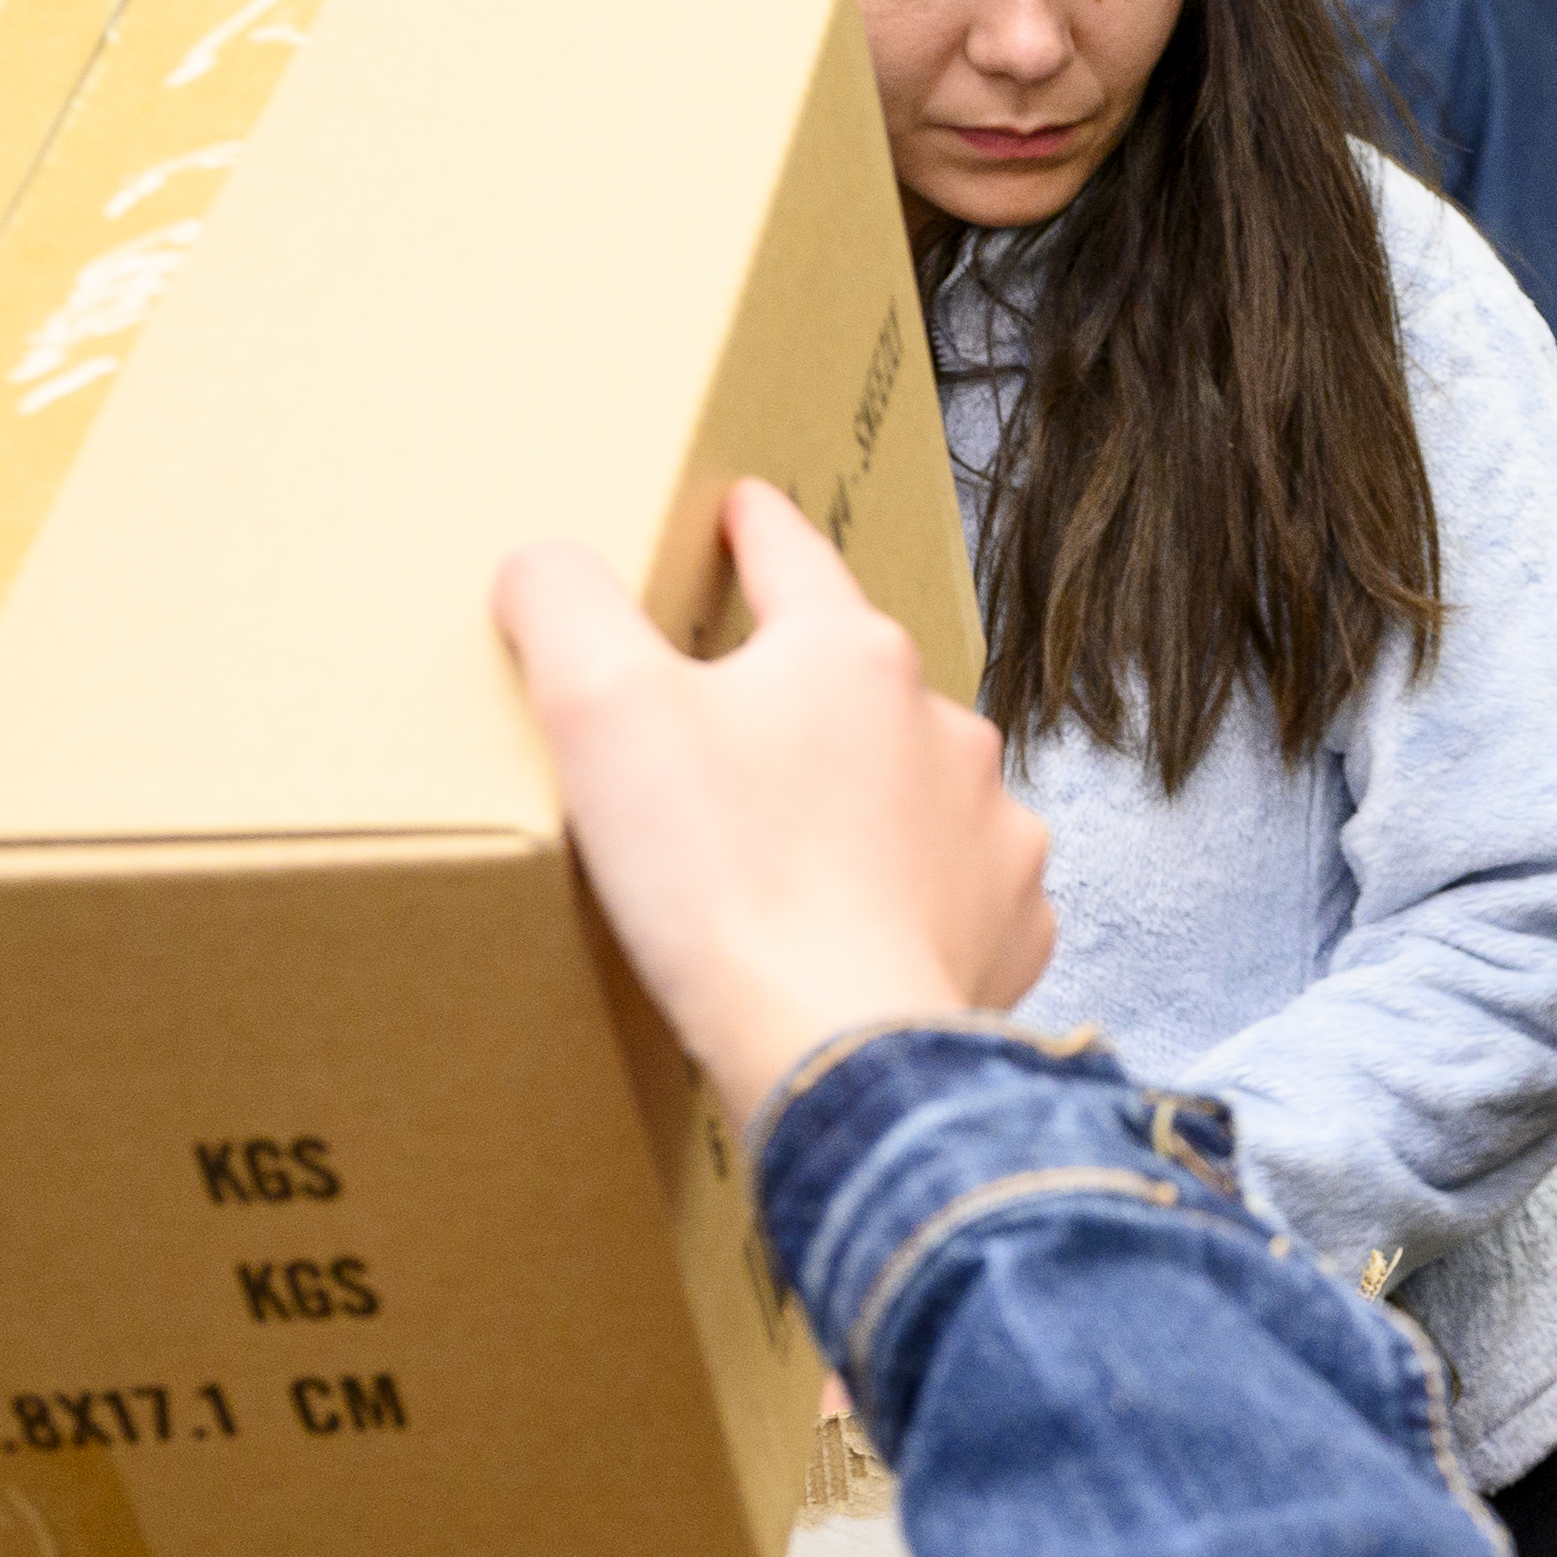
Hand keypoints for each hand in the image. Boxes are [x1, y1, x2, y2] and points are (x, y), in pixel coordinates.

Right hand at [496, 481, 1054, 1122]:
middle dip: (806, 697)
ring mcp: (993, 830)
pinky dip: (914, 902)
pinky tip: (863, 931)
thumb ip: (562, 604)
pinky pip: (959, 893)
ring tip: (796, 855)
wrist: (840, 1046)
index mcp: (850, 656)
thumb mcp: (597, 707)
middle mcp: (945, 727)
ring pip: (919, 792)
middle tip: (738, 732)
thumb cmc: (722, 879)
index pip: (793, 559)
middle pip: (858, 685)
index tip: (745, 509)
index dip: (753, 530)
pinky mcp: (1009, 925)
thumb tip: (548, 558)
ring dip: (868, 807)